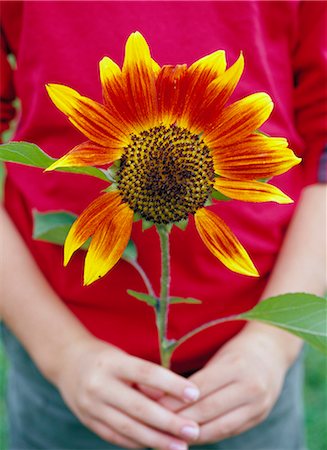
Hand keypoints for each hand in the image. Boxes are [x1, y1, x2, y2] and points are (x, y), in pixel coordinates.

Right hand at [54, 336, 200, 448]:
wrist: (67, 363)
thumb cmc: (106, 358)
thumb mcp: (124, 358)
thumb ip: (145, 379)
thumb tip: (173, 401)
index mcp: (112, 363)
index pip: (146, 373)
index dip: (171, 384)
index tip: (195, 393)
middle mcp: (99, 385)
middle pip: (138, 407)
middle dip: (168, 422)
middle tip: (193, 430)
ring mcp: (91, 407)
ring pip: (128, 428)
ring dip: (157, 440)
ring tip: (181, 446)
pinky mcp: (88, 422)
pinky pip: (116, 437)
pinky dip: (138, 443)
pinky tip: (157, 446)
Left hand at [159, 324, 300, 443]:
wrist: (272, 352)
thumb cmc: (236, 349)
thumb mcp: (218, 356)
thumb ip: (195, 376)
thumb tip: (159, 392)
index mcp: (236, 365)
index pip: (198, 389)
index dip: (174, 400)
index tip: (151, 405)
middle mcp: (250, 386)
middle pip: (207, 410)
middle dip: (178, 419)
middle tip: (154, 424)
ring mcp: (258, 405)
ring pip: (218, 426)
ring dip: (191, 434)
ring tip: (169, 435)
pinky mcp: (259, 417)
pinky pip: (229, 431)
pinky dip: (208, 435)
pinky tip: (190, 437)